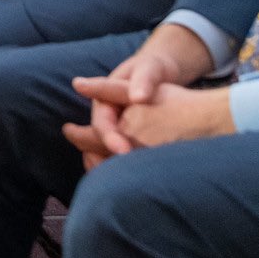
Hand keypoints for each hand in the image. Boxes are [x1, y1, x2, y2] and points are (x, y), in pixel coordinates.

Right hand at [63, 24, 218, 169]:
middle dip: (106, 162)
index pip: (102, 125)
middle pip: (98, 145)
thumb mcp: (151, 69)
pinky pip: (117, 158)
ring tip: (125, 188)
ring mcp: (116, 130)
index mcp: (105, 102)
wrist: (160, 72)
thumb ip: (144, 81)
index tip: (125, 152)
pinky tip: (137, 182)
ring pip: (104, 155)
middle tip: (121, 180)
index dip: (111, 139)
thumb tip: (138, 97)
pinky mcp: (126, 139)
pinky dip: (122, 170)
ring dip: (110, 170)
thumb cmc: (154, 69)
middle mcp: (106, 118)